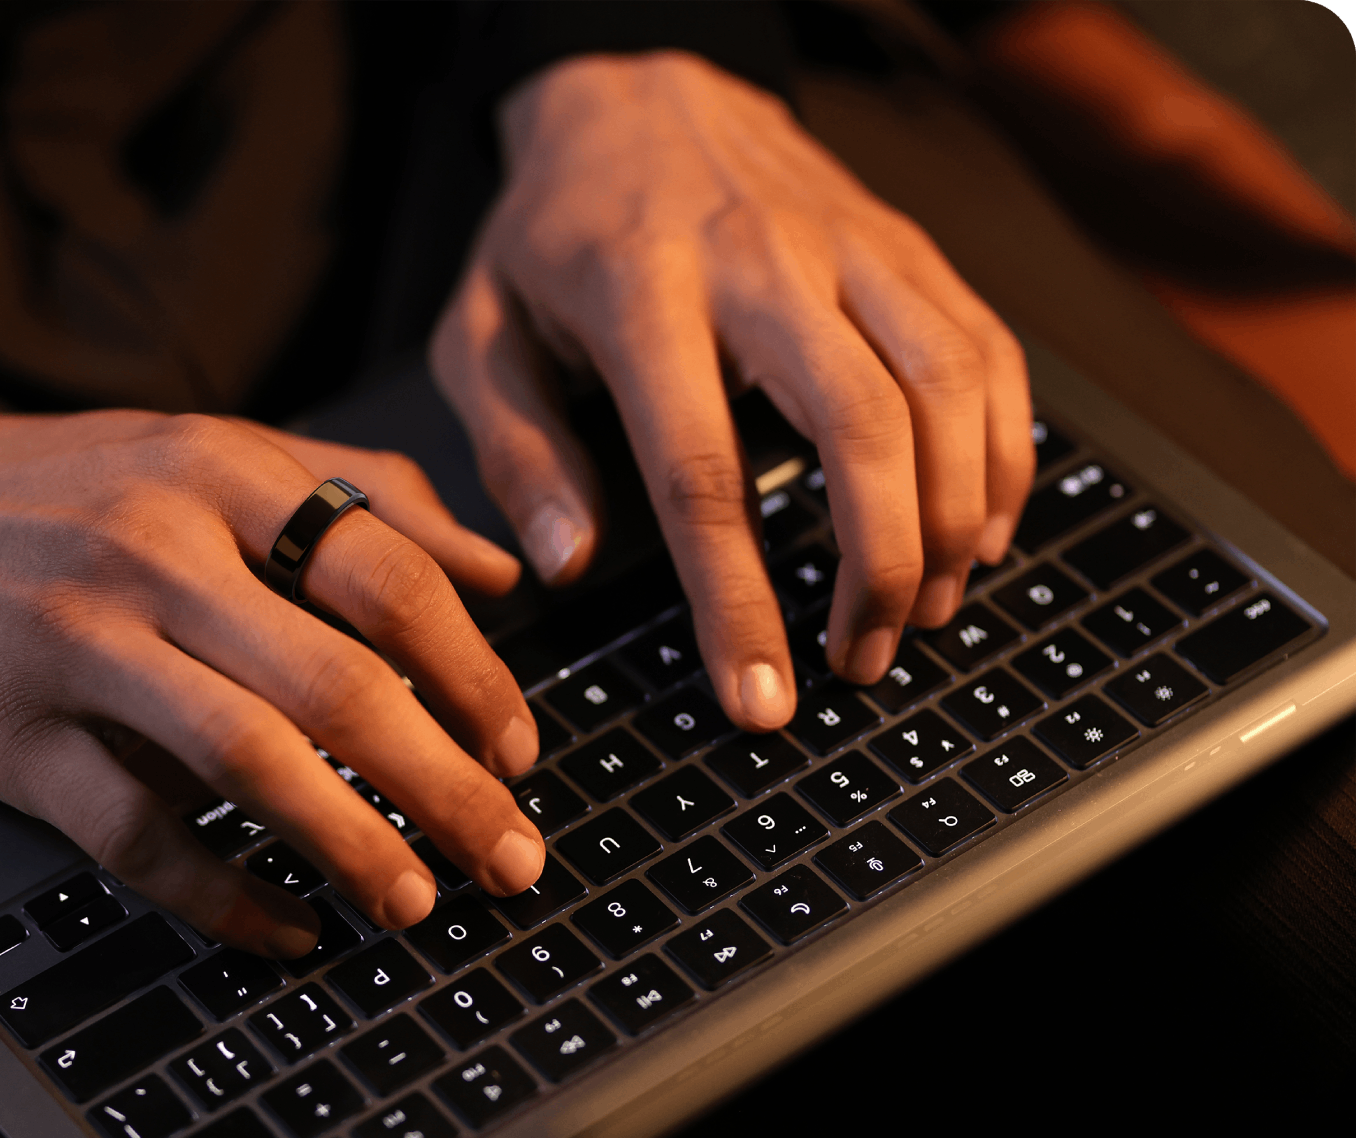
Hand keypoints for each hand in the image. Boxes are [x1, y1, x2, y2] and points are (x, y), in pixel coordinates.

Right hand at [0, 405, 544, 956]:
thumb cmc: (51, 489)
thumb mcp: (201, 450)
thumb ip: (355, 493)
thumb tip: (501, 567)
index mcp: (219, 471)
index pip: (388, 576)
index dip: (477, 675)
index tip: (522, 752)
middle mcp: (157, 549)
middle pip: (341, 681)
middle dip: (448, 785)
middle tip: (512, 857)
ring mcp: (80, 644)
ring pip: (248, 760)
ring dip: (351, 844)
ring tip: (417, 905)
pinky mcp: (13, 737)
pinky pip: (135, 834)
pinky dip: (221, 895)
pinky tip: (285, 928)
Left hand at [432, 52, 1034, 729]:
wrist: (633, 92)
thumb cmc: (552, 232)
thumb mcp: (483, 333)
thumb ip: (519, 452)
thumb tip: (568, 566)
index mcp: (640, 294)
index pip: (701, 472)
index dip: (738, 601)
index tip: (761, 699)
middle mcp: (761, 261)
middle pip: (863, 429)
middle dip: (881, 570)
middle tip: (863, 663)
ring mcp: (850, 244)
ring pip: (948, 387)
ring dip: (953, 519)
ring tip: (926, 611)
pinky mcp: (905, 241)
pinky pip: (985, 347)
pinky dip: (1001, 448)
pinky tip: (977, 525)